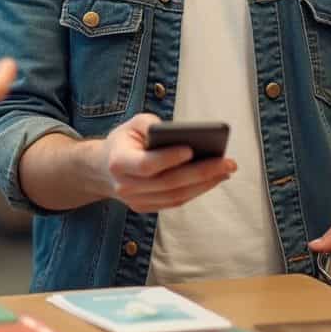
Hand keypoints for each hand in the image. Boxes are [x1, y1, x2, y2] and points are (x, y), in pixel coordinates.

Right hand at [98, 114, 236, 212]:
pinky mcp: (146, 207)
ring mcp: (135, 201)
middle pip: (168, 183)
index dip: (169, 159)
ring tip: (226, 170)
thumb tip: (180, 134)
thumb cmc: (125, 141)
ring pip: (175, 196)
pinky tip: (214, 178)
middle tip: (226, 162)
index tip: (191, 149)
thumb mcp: (132, 124)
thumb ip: (151, 124)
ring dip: (204, 184)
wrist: (104, 168)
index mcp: (119, 162)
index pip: (146, 165)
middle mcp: (125, 186)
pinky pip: (175, 202)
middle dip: (200, 172)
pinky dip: (197, 191)